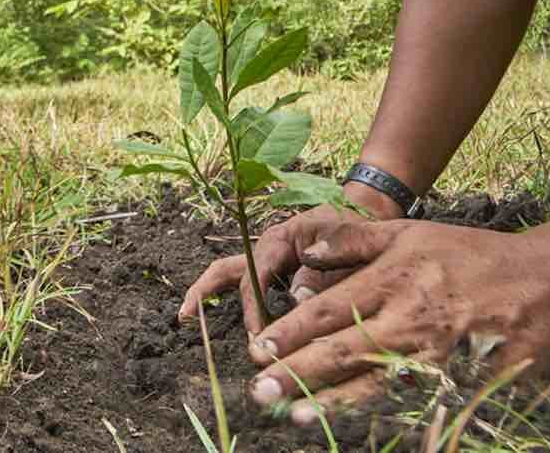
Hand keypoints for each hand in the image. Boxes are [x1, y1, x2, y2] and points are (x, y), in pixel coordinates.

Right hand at [179, 183, 401, 346]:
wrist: (364, 213)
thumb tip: (297, 303)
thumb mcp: (343, 249)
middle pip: (225, 269)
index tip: (257, 336)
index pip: (255, 276)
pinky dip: (230, 299)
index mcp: (279, 239)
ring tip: (186, 317)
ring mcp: (266, 258)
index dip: (253, 307)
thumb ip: (323, 275)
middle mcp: (266, 248)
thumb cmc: (355, 228)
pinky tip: (223, 321)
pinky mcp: (273, 270)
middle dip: (205, 292)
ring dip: (207, 292)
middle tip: (186, 317)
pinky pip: (246, 284)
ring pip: (228, 274)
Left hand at [245, 220, 549, 424]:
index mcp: (394, 278)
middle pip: (344, 349)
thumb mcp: (411, 233)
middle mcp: (412, 316)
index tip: (259, 349)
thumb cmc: (474, 255)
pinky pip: (422, 402)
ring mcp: (441, 352)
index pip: (330, 309)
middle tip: (260, 390)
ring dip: (334, 402)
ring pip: (376, 382)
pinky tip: (359, 428)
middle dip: (298, 372)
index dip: (291, 332)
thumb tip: (306, 249)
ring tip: (296, 416)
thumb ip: (355, 239)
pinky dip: (388, 416)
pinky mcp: (469, 379)